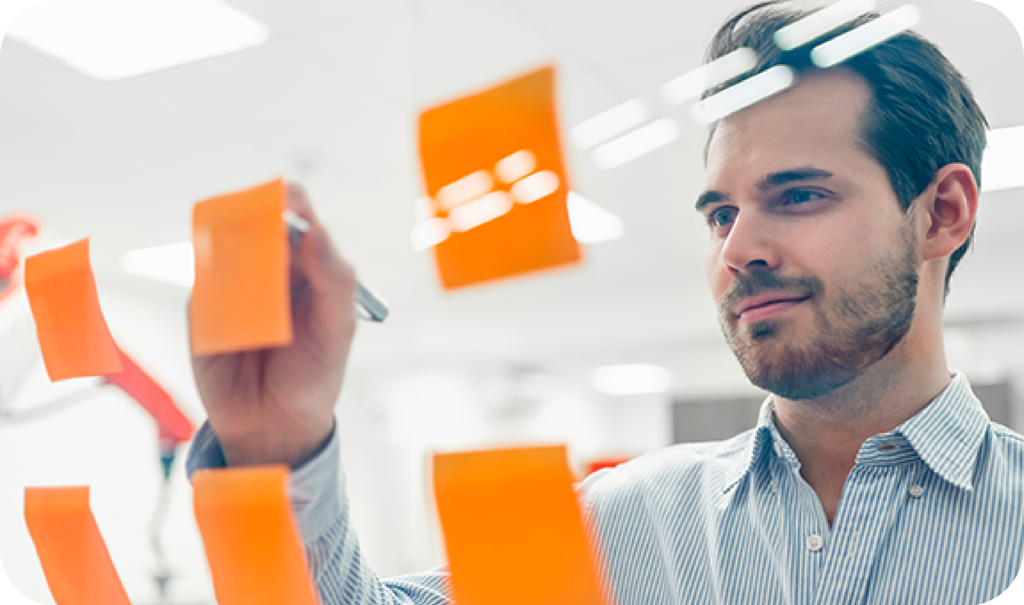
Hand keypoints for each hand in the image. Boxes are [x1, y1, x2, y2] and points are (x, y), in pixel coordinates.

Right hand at [190, 183, 356, 467]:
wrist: (273, 424)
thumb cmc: (314, 372)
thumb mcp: (338, 328)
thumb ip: (334, 278)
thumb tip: (317, 231)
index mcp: (307, 263)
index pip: (296, 215)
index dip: (290, 201)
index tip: (287, 203)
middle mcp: (268, 267)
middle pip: (253, 222)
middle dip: (254, 223)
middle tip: (263, 241)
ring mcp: (232, 284)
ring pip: (221, 249)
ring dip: (230, 258)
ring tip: (254, 297)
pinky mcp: (202, 308)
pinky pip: (201, 286)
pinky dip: (210, 291)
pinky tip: (230, 317)